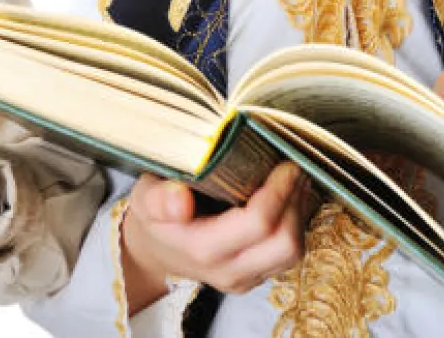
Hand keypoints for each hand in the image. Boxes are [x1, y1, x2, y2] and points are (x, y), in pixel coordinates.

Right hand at [120, 162, 307, 313]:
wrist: (155, 249)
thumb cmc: (154, 216)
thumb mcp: (144, 198)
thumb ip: (157, 198)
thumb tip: (179, 200)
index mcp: (201, 248)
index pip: (256, 225)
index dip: (278, 193)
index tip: (284, 164)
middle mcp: (227, 270)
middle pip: (284, 245)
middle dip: (295, 203)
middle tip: (294, 169)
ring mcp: (244, 278)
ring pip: (292, 253)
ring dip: (299, 214)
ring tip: (294, 181)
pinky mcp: (256, 277)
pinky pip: (288, 256)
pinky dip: (295, 225)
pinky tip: (288, 199)